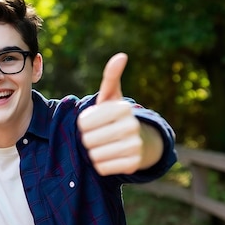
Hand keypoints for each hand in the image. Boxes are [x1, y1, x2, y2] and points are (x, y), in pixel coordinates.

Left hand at [77, 53, 141, 175]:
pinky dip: (101, 165)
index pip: (83, 123)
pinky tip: (111, 157)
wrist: (142, 141)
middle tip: (100, 135)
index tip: (95, 122)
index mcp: (122, 108)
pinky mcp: (133, 164)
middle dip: (88, 139)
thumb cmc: (117, 116)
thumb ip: (111, 77)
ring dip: (94, 152)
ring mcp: (135, 146)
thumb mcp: (112, 96)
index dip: (84, 124)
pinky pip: (101, 168)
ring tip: (105, 145)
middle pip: (87, 140)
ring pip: (93, 155)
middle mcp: (132, 126)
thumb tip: (121, 56)